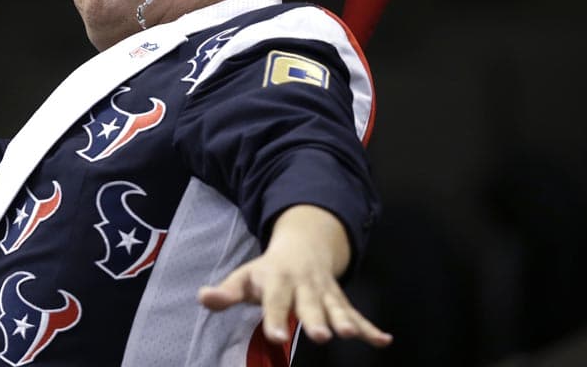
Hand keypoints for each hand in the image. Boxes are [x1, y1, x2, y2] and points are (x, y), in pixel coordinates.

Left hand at [197, 205, 391, 348]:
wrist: (304, 244)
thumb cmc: (269, 271)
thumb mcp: (245, 278)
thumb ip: (226, 292)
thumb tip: (202, 298)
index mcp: (278, 280)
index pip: (275, 302)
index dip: (274, 318)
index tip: (276, 336)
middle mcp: (304, 286)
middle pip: (310, 305)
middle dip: (316, 320)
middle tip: (320, 336)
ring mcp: (325, 293)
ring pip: (336, 307)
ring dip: (346, 321)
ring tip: (351, 334)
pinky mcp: (340, 300)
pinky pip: (358, 314)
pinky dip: (371, 328)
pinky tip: (384, 341)